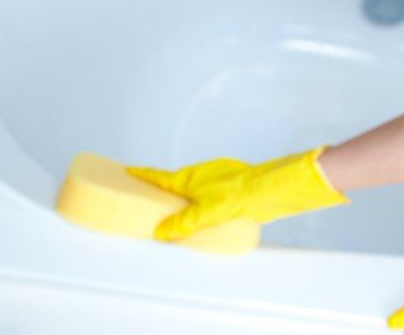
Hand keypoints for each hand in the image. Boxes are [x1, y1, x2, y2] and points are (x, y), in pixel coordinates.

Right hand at [124, 144, 349, 240]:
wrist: (275, 186)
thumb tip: (161, 232)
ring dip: (186, 196)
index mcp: (190, 177)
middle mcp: (203, 173)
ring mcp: (220, 176)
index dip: (143, 175)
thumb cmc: (242, 194)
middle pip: (177, 180)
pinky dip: (204, 199)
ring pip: (196, 186)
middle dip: (163, 187)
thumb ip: (183, 223)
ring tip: (180, 211)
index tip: (128, 170)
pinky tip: (210, 212)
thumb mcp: (206, 212)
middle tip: (151, 196)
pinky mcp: (234, 183)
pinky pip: (211, 191)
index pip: (159, 176)